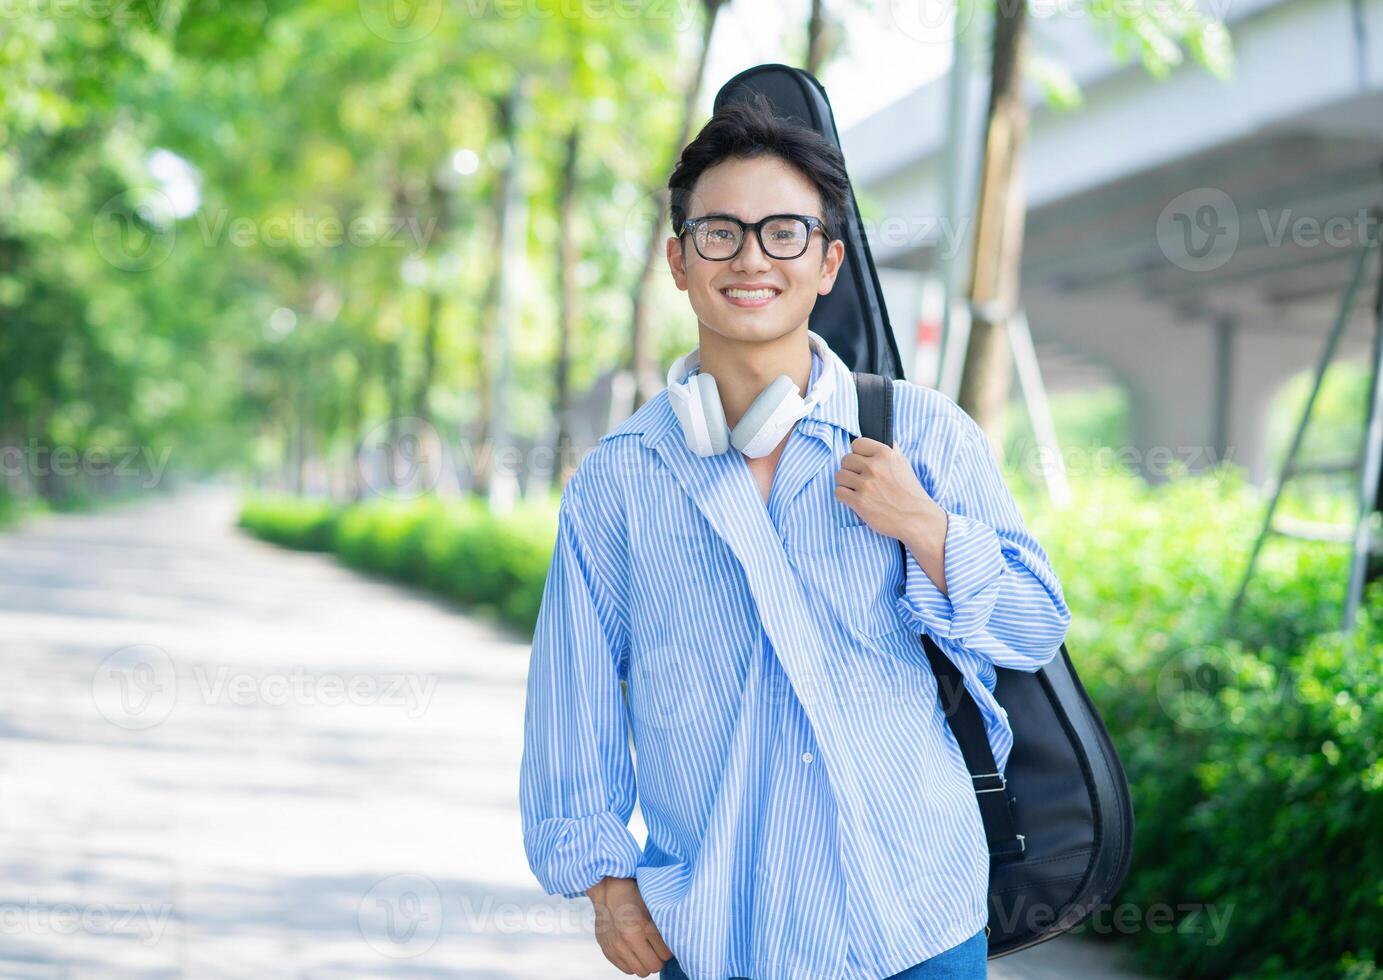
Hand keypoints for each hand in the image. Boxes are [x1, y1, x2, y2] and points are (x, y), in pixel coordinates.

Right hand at [586, 876, 673, 976]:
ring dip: (646, 962)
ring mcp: (617, 947)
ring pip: (641, 971)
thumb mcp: (653, 905)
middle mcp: (629, 939)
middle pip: (654, 966)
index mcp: (643, 925)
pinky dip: (633, 963)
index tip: (667, 942)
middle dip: (659, 959)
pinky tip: (634, 950)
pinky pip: (627, 970)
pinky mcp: (608, 952)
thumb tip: (678, 941)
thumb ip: (664, 924)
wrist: (608, 891)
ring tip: (646, 950)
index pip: (666, 954)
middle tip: (658, 949)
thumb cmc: (634, 895)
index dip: (669, 949)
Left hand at [835, 437, 948, 594]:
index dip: (858, 454)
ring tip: (856, 490)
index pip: (857, 443)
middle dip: (851, 469)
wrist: (916, 519)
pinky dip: (844, 496)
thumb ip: (893, 452)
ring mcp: (866, 484)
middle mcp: (874, 467)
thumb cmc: (910, 492)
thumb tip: (888, 440)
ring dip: (846, 483)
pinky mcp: (859, 502)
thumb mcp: (904, 466)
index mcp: (885, 454)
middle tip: (860, 479)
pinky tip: (854, 499)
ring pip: (839, 476)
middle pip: (845, 460)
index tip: (862, 462)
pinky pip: (838, 492)